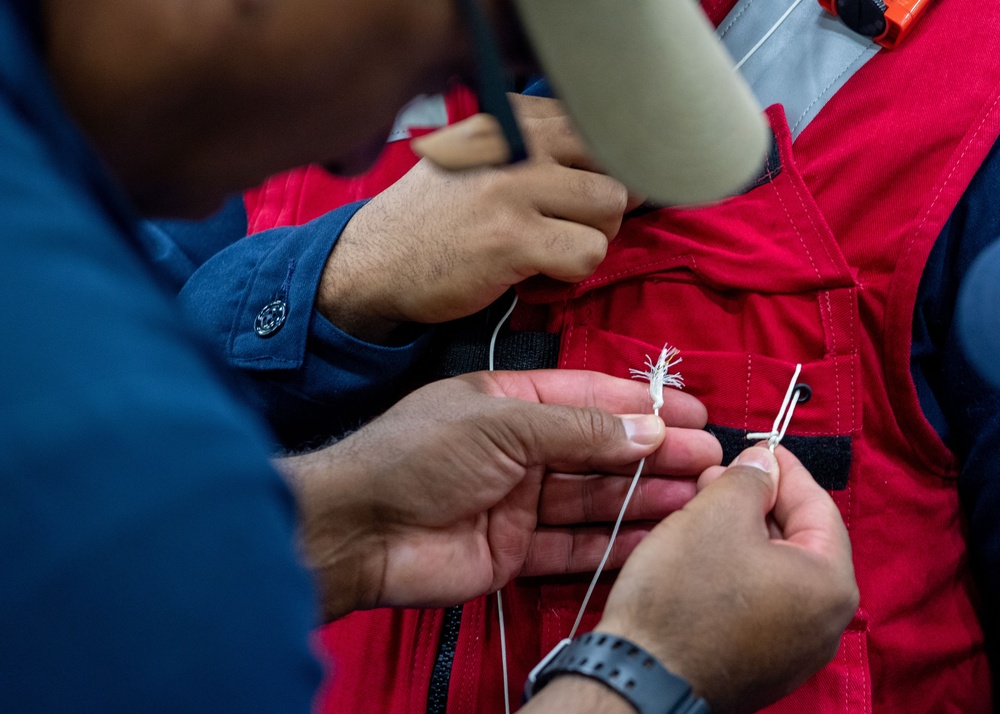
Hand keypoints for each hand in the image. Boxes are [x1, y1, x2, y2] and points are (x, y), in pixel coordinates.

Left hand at [279, 369, 720, 619]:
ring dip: (644, 497)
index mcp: (510, 402)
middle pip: (600, 449)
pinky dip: (612, 543)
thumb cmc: (419, 456)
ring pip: (593, 497)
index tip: (693, 411)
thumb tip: (647, 426)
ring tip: (698, 495)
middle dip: (654, 452)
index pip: (589, 397)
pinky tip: (655, 537)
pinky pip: (572, 546)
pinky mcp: (513, 550)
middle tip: (709, 458)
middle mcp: (518, 449)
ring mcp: (517, 501)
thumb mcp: (502, 424)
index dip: (642, 403)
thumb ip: (578, 430)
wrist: (358, 531)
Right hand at [316, 95, 634, 342]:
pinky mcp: (513, 239)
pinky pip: (589, 254)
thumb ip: (536, 148)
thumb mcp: (477, 158)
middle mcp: (516, 142)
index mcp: (511, 119)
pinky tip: (537, 276)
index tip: (572, 199)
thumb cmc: (432, 217)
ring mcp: (514, 189)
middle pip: (614, 168)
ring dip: (589, 241)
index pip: (597, 128)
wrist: (373, 262)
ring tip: (549, 253)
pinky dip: (572, 275)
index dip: (598, 172)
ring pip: (611, 209)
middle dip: (600, 211)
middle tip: (563, 232)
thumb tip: (615, 164)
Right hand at [595, 446, 857, 713]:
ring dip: (743, 534)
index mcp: (830, 584)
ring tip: (701, 510)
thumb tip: (764, 464)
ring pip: (775, 572)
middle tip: (716, 477)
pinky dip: (736, 571)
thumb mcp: (716, 513)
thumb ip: (750, 478)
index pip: (817, 506)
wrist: (641, 677)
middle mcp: (826, 624)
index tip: (758, 443)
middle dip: (758, 501)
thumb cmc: (684, 594)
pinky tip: (700, 555)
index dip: (783, 467)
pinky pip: (759, 603)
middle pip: (798, 540)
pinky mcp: (761, 665)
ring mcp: (795, 651)